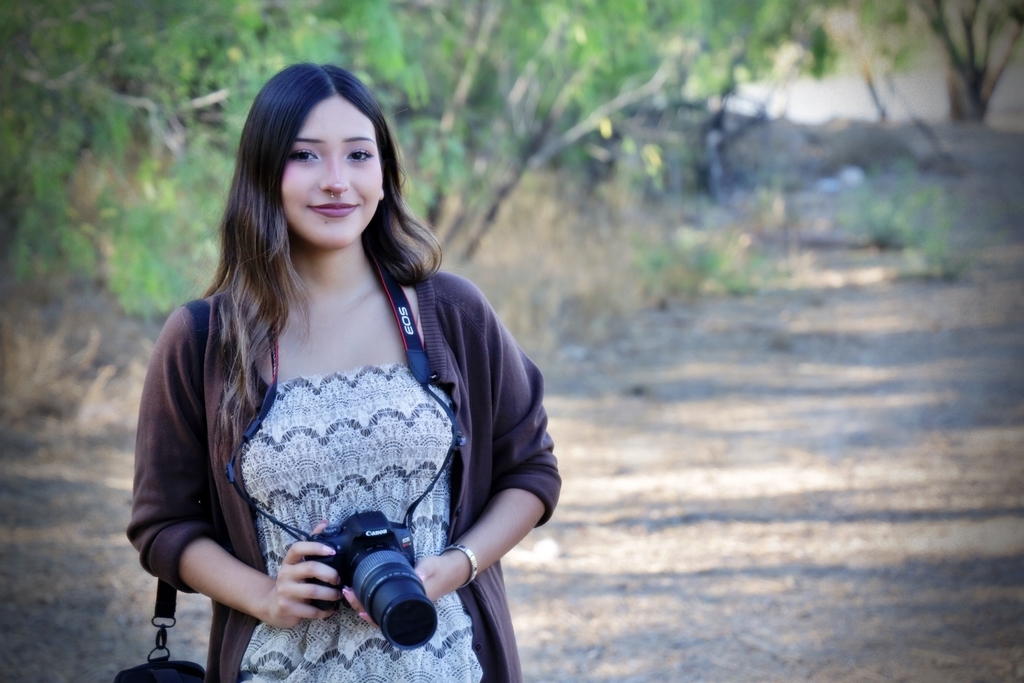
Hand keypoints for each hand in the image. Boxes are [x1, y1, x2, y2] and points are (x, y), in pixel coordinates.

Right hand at [259, 521, 341, 627]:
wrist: (272, 606)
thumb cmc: (292, 582)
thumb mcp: (298, 564)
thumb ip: (311, 544)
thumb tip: (325, 522)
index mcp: (289, 562)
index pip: (298, 548)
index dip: (316, 547)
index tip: (332, 551)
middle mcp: (285, 575)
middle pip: (310, 568)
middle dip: (330, 573)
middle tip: (339, 579)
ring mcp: (285, 592)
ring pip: (312, 590)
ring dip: (330, 593)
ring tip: (338, 594)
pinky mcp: (287, 608)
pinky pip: (311, 610)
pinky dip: (324, 611)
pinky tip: (331, 609)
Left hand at [340, 550, 469, 626]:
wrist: (450, 571)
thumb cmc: (440, 569)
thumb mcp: (432, 565)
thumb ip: (425, 570)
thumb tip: (418, 576)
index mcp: (413, 603)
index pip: (390, 616)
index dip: (373, 616)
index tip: (359, 609)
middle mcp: (407, 608)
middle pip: (379, 616)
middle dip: (361, 607)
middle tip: (348, 593)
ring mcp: (403, 604)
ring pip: (379, 612)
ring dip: (362, 604)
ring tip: (349, 592)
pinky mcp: (401, 598)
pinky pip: (383, 604)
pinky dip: (370, 601)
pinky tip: (360, 594)